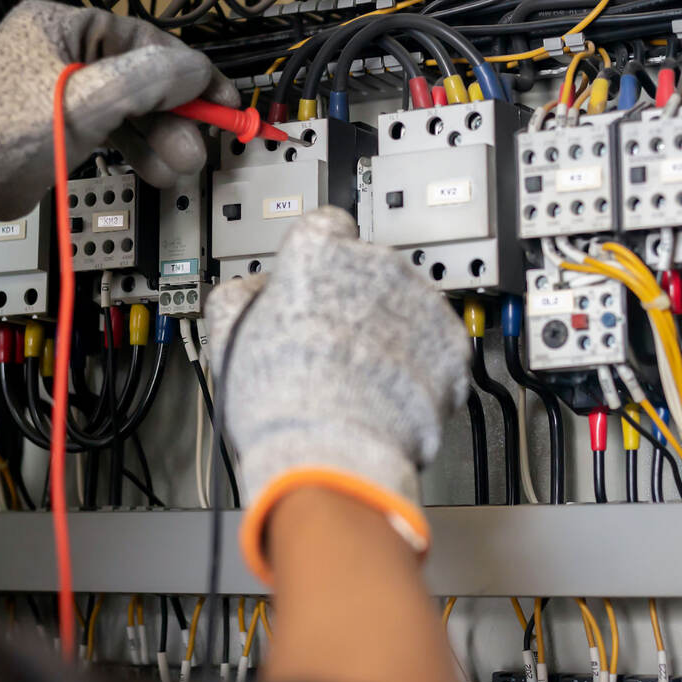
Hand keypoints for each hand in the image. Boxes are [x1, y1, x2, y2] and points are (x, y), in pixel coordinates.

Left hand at [0, 0, 236, 305]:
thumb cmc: (6, 134)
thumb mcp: (88, 99)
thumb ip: (150, 79)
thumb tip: (199, 72)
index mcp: (62, 25)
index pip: (144, 41)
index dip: (189, 73)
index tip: (223, 101)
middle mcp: (62, 51)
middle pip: (139, 79)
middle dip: (174, 117)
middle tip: (200, 148)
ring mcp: (59, 90)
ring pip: (128, 111)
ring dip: (160, 140)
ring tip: (183, 168)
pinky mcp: (57, 128)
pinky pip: (111, 132)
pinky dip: (136, 151)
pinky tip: (159, 172)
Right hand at [205, 207, 469, 583]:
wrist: (333, 452)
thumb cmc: (280, 402)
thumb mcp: (230, 336)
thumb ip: (242, 296)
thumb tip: (255, 289)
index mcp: (317, 250)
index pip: (325, 228)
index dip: (320, 259)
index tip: (319, 280)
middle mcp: (373, 262)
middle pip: (369, 269)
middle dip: (358, 300)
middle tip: (337, 344)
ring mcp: (418, 300)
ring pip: (407, 305)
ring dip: (392, 330)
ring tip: (364, 376)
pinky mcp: (450, 340)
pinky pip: (436, 343)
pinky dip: (422, 364)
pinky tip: (391, 390)